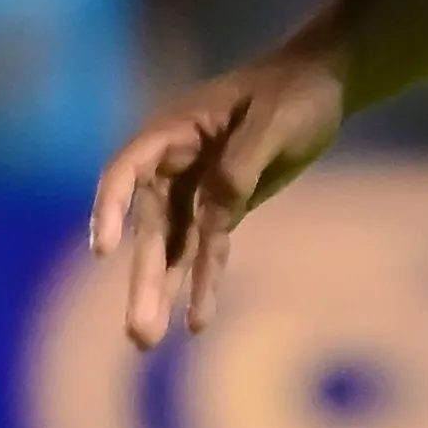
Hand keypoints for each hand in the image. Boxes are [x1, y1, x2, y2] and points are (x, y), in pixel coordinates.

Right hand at [86, 52, 347, 349]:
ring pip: (168, 246)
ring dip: (159, 291)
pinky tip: (197, 322)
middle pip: (148, 224)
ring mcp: (194, 188)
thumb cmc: (295, 91)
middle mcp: (174, 162)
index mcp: (176, 128)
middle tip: (138, 331)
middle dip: (142, 277)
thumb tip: (214, 215)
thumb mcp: (275, 121)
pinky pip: (204, 250)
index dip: (112, 207)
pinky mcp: (219, 207)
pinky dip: (200, 282)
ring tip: (145, 343)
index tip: (106, 250)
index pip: (128, 168)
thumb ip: (241, 165)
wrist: (321, 85)